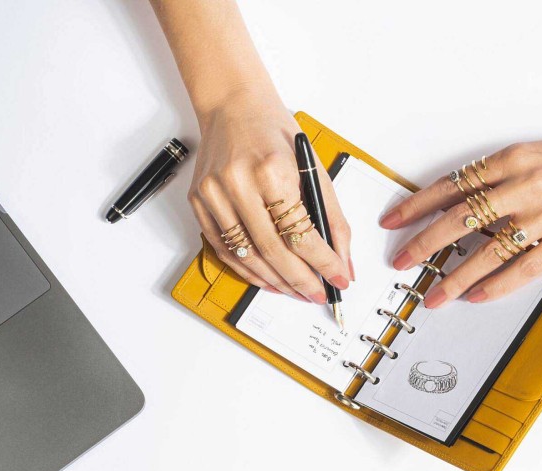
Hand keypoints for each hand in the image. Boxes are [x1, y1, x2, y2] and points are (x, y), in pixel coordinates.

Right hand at [188, 92, 351, 302]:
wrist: (232, 104)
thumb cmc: (273, 132)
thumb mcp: (312, 168)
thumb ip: (331, 218)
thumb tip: (343, 261)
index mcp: (271, 171)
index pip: (300, 233)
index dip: (323, 263)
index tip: (338, 279)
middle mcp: (238, 183)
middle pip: (273, 251)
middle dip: (300, 280)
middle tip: (316, 294)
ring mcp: (213, 195)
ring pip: (246, 256)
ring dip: (274, 281)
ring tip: (295, 292)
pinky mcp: (199, 202)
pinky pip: (224, 249)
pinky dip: (247, 270)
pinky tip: (267, 278)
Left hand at [380, 131, 541, 306]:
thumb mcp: (535, 154)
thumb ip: (497, 176)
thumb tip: (457, 201)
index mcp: (512, 160)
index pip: (451, 185)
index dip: (417, 205)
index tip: (393, 221)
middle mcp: (524, 185)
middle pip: (460, 220)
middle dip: (424, 244)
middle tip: (402, 263)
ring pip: (487, 251)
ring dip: (456, 277)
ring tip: (435, 295)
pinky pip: (523, 267)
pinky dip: (497, 285)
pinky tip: (477, 296)